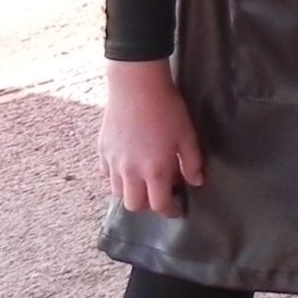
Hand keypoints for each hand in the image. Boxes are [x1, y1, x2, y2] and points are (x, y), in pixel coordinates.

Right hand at [100, 60, 203, 217]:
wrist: (136, 86)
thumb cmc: (166, 109)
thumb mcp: (187, 136)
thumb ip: (192, 162)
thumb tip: (195, 181)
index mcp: (154, 170)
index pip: (159, 204)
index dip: (169, 211)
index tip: (176, 210)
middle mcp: (130, 171)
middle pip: (134, 205)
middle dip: (148, 206)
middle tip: (160, 196)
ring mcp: (113, 161)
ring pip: (117, 192)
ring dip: (131, 193)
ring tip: (144, 182)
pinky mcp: (102, 150)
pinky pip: (107, 175)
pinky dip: (117, 178)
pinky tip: (129, 169)